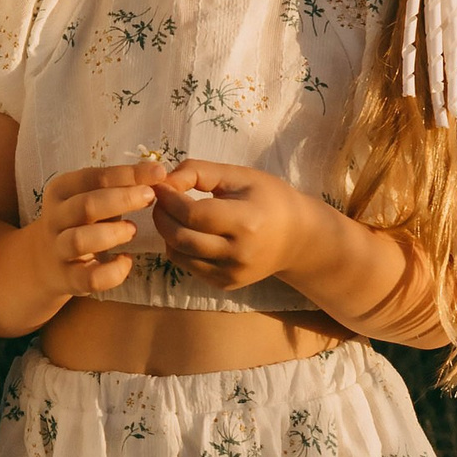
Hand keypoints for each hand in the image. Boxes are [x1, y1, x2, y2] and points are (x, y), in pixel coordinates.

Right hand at [31, 163, 162, 300]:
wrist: (45, 261)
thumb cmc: (80, 222)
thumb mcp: (91, 198)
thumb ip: (119, 186)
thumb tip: (159, 173)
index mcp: (61, 190)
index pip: (93, 177)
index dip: (127, 174)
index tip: (158, 172)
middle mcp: (56, 217)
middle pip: (86, 205)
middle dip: (122, 199)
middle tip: (150, 197)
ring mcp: (59, 249)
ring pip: (80, 240)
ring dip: (112, 233)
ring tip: (133, 229)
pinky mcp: (67, 278)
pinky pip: (90, 279)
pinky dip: (113, 272)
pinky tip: (126, 260)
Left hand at [148, 160, 322, 296]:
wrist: (297, 238)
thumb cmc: (269, 199)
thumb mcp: (240, 176)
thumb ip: (200, 172)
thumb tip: (165, 181)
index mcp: (246, 222)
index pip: (194, 214)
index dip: (170, 199)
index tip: (161, 185)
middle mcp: (238, 254)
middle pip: (181, 237)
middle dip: (161, 215)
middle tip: (160, 199)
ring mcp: (231, 273)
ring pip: (178, 255)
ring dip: (166, 232)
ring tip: (171, 213)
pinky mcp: (225, 283)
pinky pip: (188, 266)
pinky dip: (178, 247)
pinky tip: (186, 231)